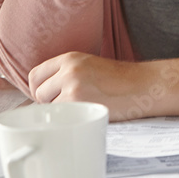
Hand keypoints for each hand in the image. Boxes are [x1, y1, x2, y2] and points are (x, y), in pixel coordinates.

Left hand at [28, 52, 155, 120]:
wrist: (143, 85)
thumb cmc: (120, 80)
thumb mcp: (89, 66)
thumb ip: (66, 74)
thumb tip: (42, 93)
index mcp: (69, 58)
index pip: (36, 75)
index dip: (39, 89)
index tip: (47, 97)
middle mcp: (68, 69)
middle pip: (38, 91)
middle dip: (47, 103)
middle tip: (66, 107)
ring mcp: (73, 85)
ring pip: (48, 105)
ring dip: (59, 112)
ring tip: (79, 110)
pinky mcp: (79, 102)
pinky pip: (61, 115)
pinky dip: (69, 119)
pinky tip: (84, 116)